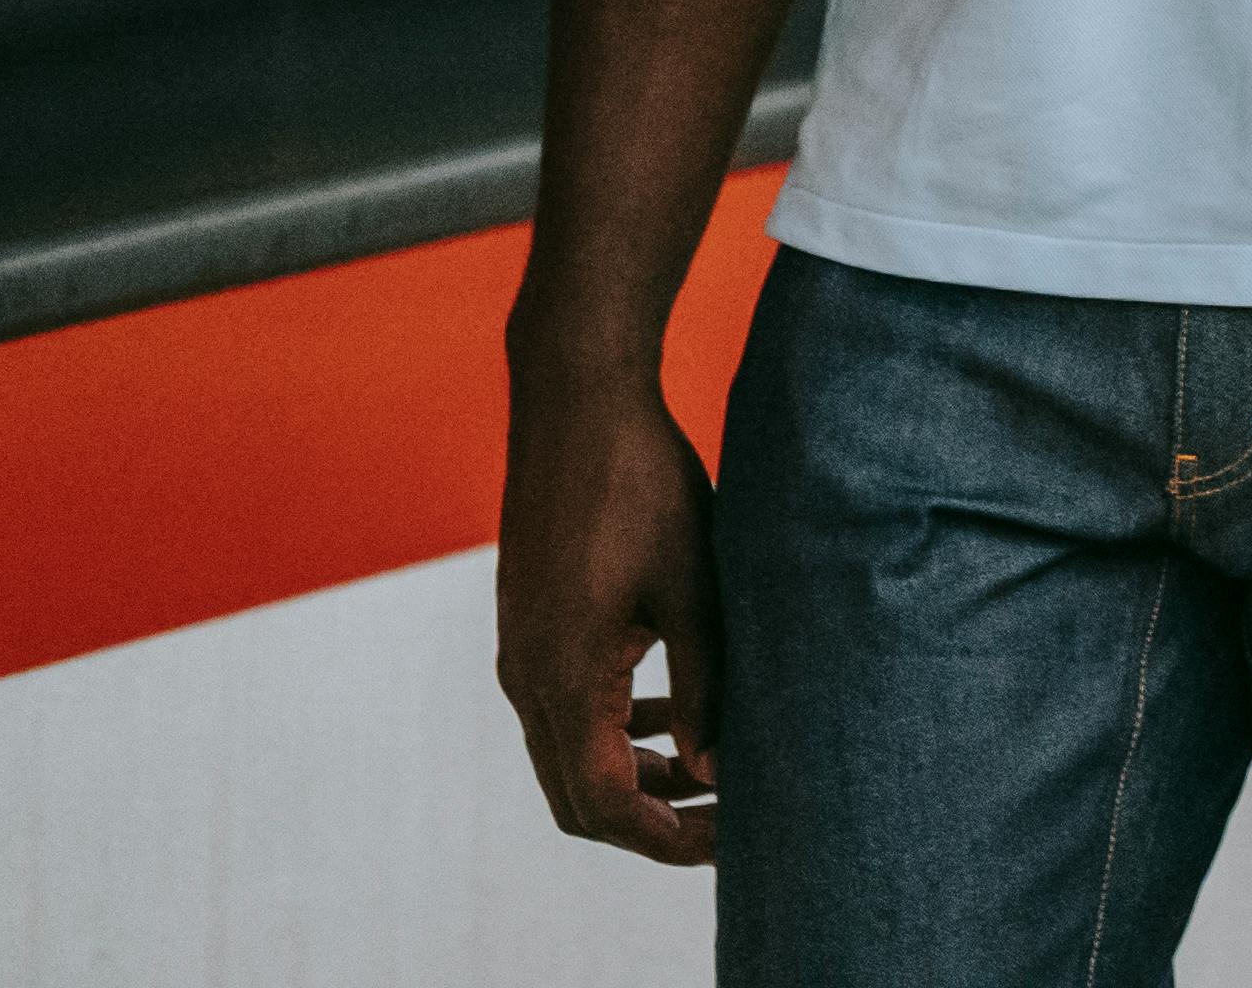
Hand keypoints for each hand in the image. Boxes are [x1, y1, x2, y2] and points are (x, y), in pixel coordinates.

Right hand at [495, 369, 722, 866]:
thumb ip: (706, 686)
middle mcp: (528, 679)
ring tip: (713, 777)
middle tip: (727, 826)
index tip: (729, 846)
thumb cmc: (643, 486)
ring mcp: (522, 654)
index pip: (604, 804)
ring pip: (572, 755)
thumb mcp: (694, 588)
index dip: (666, 839)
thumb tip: (718, 772)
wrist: (577, 405)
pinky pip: (566, 710)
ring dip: (635, 778)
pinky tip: (673, 712)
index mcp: (565, 680)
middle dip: (652, 823)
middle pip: (579, 797)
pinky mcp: (531, 627)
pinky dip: (616, 730)